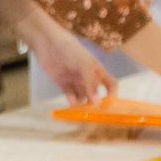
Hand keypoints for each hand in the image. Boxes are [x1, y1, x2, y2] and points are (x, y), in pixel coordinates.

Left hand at [0, 0, 117, 105]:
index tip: (110, 105)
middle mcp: (88, 78)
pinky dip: (73, 104)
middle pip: (96, 95)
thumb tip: (97, 102)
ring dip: (85, 107)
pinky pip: (71, 97)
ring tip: (85, 115)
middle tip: (96, 116)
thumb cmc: (71, 50)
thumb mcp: (85, 64)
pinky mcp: (63, 85)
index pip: (110, 85)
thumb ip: (91, 82)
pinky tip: (74, 110)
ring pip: (84, 98)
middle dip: (97, 105)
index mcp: (97, 71)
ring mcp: (76, 82)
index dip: (113, 94)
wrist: (48, 43)